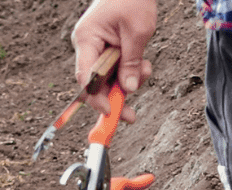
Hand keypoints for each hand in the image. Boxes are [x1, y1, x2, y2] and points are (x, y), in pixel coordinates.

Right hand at [72, 0, 155, 121]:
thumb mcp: (138, 31)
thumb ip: (131, 62)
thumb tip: (129, 89)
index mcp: (86, 39)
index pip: (86, 76)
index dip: (96, 97)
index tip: (110, 111)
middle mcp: (86, 45)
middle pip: (94, 82)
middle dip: (114, 97)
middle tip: (130, 115)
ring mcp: (94, 46)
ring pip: (106, 77)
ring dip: (126, 81)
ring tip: (145, 69)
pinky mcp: (105, 47)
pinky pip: (113, 67)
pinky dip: (128, 71)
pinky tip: (142, 64)